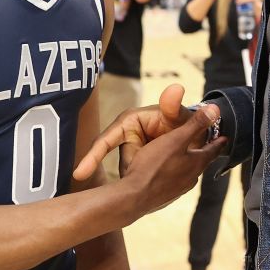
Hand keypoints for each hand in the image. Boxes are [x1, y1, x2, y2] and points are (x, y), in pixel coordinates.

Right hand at [74, 84, 205, 180]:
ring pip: (131, 174)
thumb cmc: (181, 122)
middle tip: (164, 161)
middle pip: (123, 163)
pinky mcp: (135, 167)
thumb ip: (174, 106)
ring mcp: (129, 153)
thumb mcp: (179, 116)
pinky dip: (148, 181)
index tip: (79, 175)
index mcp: (128, 123)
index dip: (93, 157)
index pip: (105, 140)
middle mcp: (123, 138)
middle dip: (140, 167)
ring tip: (168, 163)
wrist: (190, 138)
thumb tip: (176, 88)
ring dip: (147, 174)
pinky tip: (162, 175)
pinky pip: (136, 179)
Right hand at [118, 103, 225, 213]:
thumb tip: (215, 110)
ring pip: (188, 172)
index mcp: (196, 163)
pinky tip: (167, 172)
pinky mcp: (166, 195)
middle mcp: (191, 178)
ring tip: (187, 158)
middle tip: (208, 146)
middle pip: (201, 162)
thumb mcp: (176, 138)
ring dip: (189, 164)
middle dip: (204, 153)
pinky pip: (175, 180)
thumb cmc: (154, 164)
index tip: (225, 138)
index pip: (213, 150)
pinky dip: (175, 173)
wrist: (134, 196)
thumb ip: (195, 125)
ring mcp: (178, 189)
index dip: (219, 142)